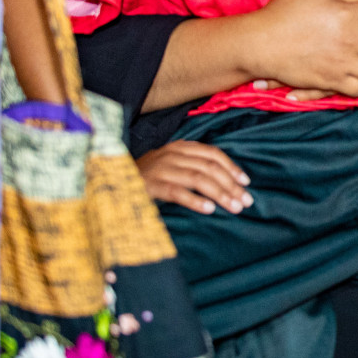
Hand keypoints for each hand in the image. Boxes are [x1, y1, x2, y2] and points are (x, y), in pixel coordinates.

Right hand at [136, 141, 251, 214]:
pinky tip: (209, 209)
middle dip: (231, 185)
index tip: (246, 182)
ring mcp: (161, 169)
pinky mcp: (150, 185)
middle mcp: (172, 154)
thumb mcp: (172, 165)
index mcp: (180, 147)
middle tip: (245, 201)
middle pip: (210, 167)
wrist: (111, 181)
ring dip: (220, 194)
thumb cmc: (148, 176)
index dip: (232, 167)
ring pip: (198, 179)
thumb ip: (194, 167)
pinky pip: (177, 192)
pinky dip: (195, 201)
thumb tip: (227, 182)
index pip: (213, 153)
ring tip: (234, 207)